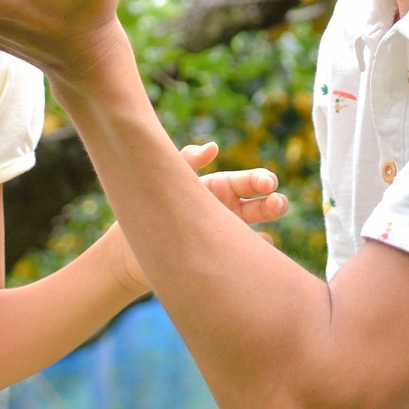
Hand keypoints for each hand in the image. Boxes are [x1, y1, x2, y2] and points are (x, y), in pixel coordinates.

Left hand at [104, 143, 287, 294]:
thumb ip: (187, 160)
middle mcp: (227, 211)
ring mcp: (226, 236)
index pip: (247, 182)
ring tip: (266, 239)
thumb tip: (212, 147)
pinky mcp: (222, 260)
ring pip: (256, 233)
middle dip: (273, 204)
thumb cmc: (150, 207)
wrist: (131, 253)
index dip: (260, 180)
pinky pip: (243, 259)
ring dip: (265, 234)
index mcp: (219, 187)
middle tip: (278, 204)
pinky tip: (250, 258)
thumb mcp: (168, 178)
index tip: (269, 183)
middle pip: (259, 206)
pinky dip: (251, 258)